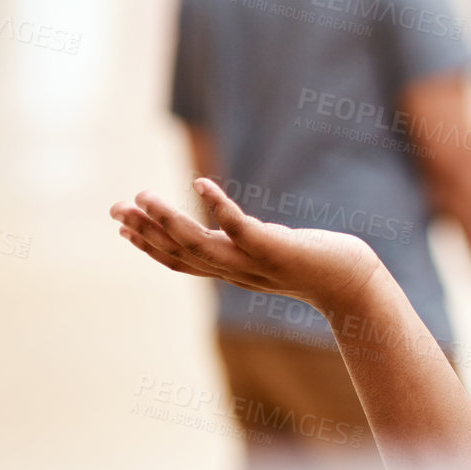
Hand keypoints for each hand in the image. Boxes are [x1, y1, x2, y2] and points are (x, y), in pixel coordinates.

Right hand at [111, 178, 383, 316]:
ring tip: (142, 196)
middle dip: (144, 231)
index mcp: (233, 271)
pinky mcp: (275, 249)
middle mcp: (236, 271)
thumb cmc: (322, 265)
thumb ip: (253, 242)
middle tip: (114, 208)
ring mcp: (253, 262)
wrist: (356, 285)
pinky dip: (218, 207)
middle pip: (179, 254)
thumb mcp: (277, 253)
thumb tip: (239, 228)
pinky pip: (239, 228)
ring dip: (166, 221)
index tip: (122, 225)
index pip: (181, 261)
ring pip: (198, 244)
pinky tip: (200, 184)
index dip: (148, 245)